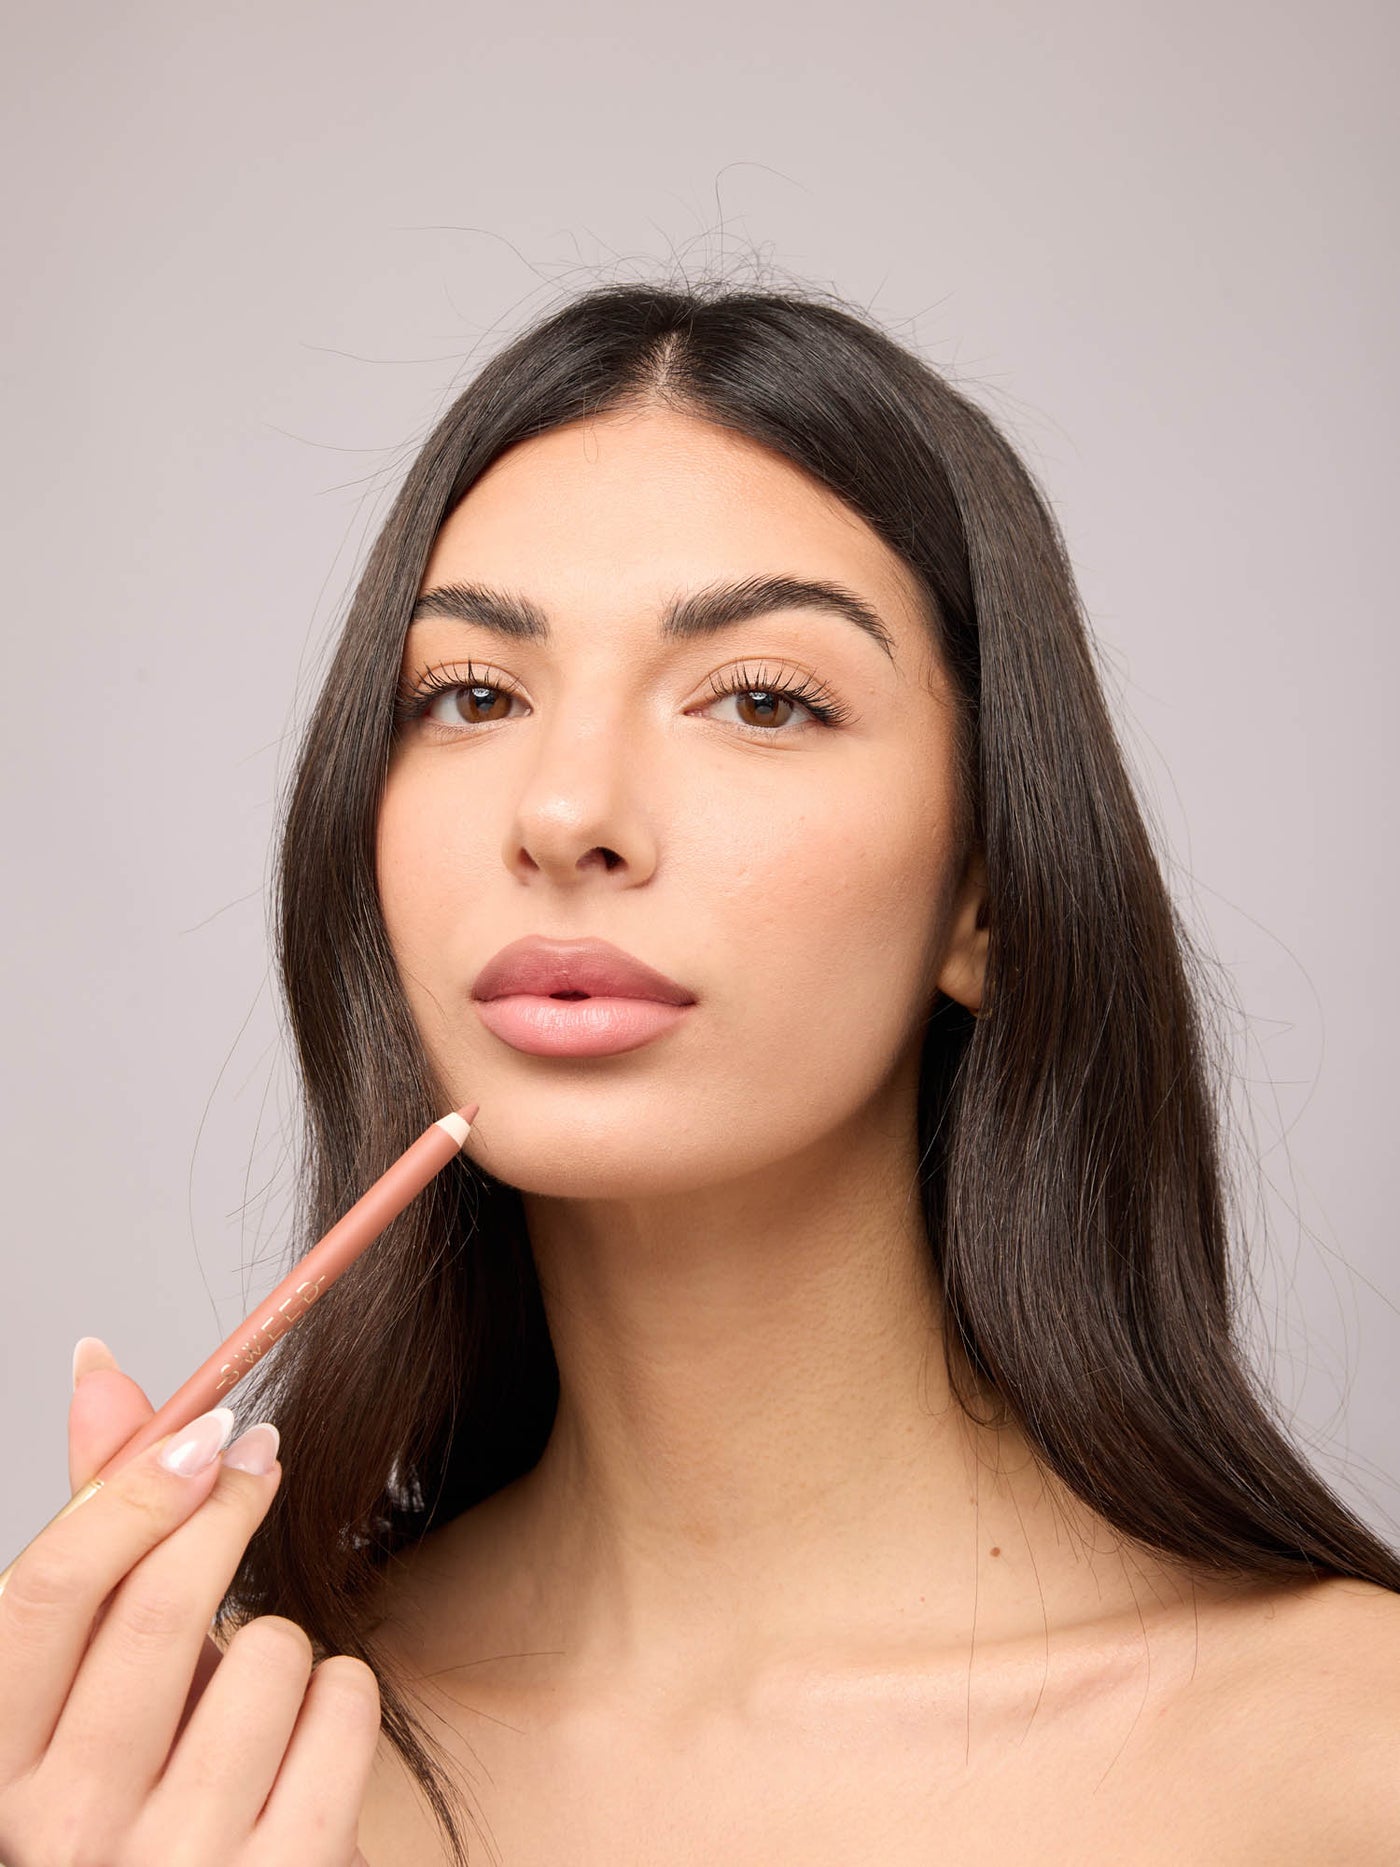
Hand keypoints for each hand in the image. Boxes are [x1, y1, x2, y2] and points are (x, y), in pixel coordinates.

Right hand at [0, 1338, 378, 1864]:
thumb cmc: (148, 1776)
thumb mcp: (95, 1674)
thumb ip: (98, 1527)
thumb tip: (99, 1363)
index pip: (49, 1592)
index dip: (133, 1490)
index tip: (206, 1428)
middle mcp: (67, 1834)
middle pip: (160, 1605)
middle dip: (228, 1508)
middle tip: (260, 1461)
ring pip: (270, 1649)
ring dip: (280, 1633)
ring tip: (253, 1687)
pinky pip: (345, 1706)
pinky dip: (340, 1695)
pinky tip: (304, 1739)